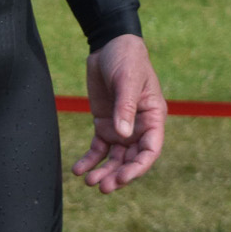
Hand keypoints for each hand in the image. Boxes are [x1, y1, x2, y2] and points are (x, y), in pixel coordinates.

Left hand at [73, 33, 165, 191]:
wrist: (109, 45)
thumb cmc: (127, 59)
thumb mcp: (127, 79)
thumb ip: (125, 106)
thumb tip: (123, 134)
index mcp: (153, 117)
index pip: (150, 150)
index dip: (138, 168)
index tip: (122, 177)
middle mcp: (138, 127)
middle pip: (130, 159)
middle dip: (118, 175)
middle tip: (101, 186)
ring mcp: (121, 127)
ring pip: (114, 158)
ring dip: (103, 171)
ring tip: (88, 181)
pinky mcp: (104, 123)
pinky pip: (98, 147)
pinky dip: (89, 159)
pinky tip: (78, 169)